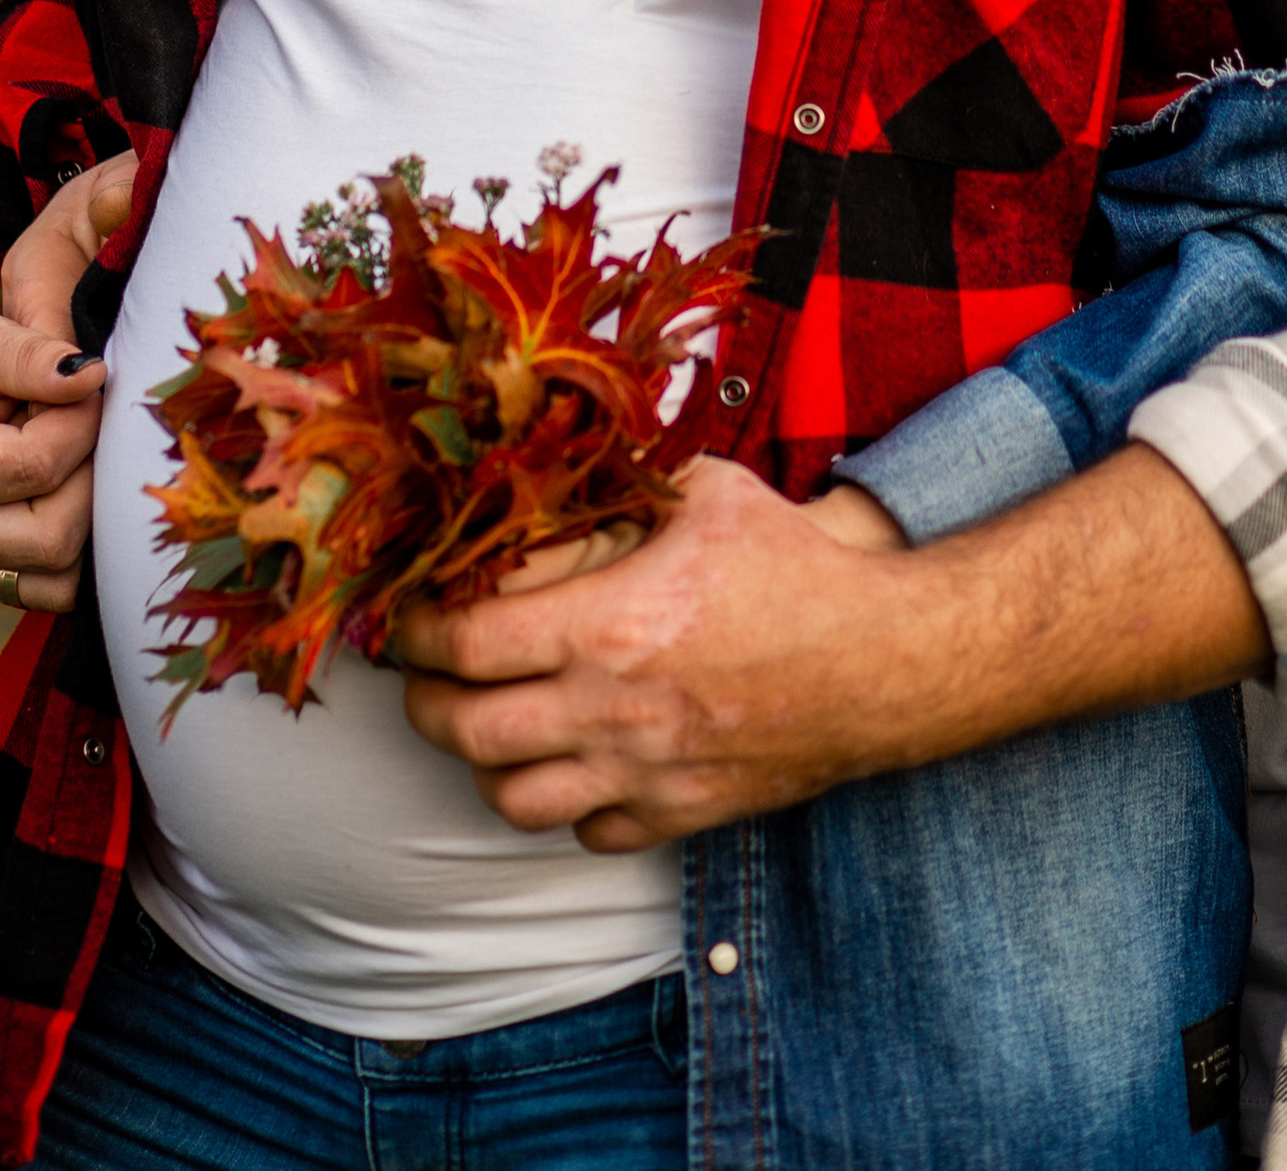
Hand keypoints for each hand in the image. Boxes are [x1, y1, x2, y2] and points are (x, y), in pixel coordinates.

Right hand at [0, 156, 138, 615]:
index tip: (83, 383)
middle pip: (54, 536)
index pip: (40, 466)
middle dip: (88, 473)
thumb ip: (31, 354)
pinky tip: (73, 489)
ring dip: (86, 514)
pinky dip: (77, 547)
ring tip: (72, 455)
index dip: (80, 420)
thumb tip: (92, 376)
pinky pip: (50, 588)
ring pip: (58, 575)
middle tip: (80, 423)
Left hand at [391, 445, 1259, 853]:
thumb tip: (573, 453)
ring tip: (487, 727)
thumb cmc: (798, 567)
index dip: (415, 635)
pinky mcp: (679, 815)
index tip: (403, 620)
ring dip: (486, 766)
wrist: (884, 662)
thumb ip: (631, 479)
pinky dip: (564, 807)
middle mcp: (609, 710)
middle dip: (426, 705)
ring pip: (513, 800)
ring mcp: (641, 773)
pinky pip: (587, 834)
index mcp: (607, 623)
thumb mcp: (710, 491)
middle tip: (424, 678)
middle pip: (467, 733)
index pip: (466, 644)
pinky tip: (573, 767)